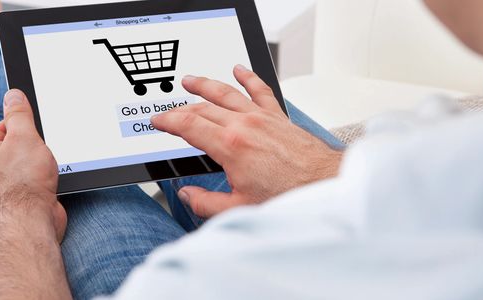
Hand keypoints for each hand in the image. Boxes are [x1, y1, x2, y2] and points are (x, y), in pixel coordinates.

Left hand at [0, 89, 65, 241]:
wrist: (32, 222)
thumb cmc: (21, 185)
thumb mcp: (23, 138)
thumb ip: (19, 114)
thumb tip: (14, 95)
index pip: (5, 125)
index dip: (25, 124)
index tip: (37, 126)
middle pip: (20, 144)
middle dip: (37, 145)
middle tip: (43, 150)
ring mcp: (9, 184)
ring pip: (33, 162)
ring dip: (45, 162)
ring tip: (46, 168)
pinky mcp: (25, 197)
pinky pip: (40, 178)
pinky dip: (49, 177)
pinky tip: (51, 180)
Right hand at [152, 65, 342, 217]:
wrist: (323, 182)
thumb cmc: (288, 193)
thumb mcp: (239, 207)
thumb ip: (206, 202)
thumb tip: (187, 194)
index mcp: (231, 146)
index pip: (189, 125)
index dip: (168, 121)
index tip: (158, 120)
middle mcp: (244, 125)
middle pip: (203, 108)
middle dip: (181, 107)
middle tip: (169, 110)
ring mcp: (261, 117)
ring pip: (227, 93)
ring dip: (205, 85)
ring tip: (191, 80)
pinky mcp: (277, 116)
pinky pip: (260, 90)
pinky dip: (248, 78)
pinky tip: (239, 70)